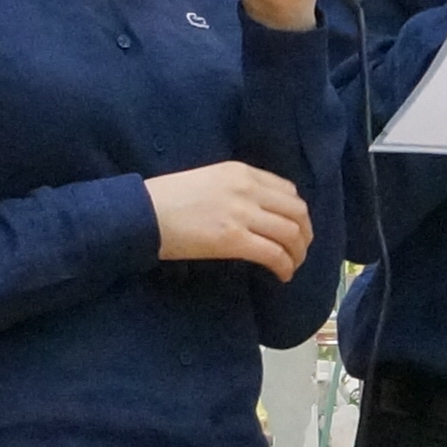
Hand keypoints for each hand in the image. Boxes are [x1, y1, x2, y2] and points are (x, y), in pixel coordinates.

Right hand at [148, 160, 312, 278]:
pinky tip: (282, 275)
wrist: (142, 213)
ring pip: (291, 234)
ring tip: (292, 265)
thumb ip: (235, 189)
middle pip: (297, 212)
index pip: (288, 190)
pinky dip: (285, 266)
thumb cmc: (166, 199)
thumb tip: (254, 212)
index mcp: (241, 171)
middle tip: (299, 250)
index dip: (297, 213)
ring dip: (298, 253)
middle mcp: (248, 189)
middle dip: (304, 234)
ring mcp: (242, 214)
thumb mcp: (207, 180)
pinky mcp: (233, 239)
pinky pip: (274, 254)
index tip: (293, 227)